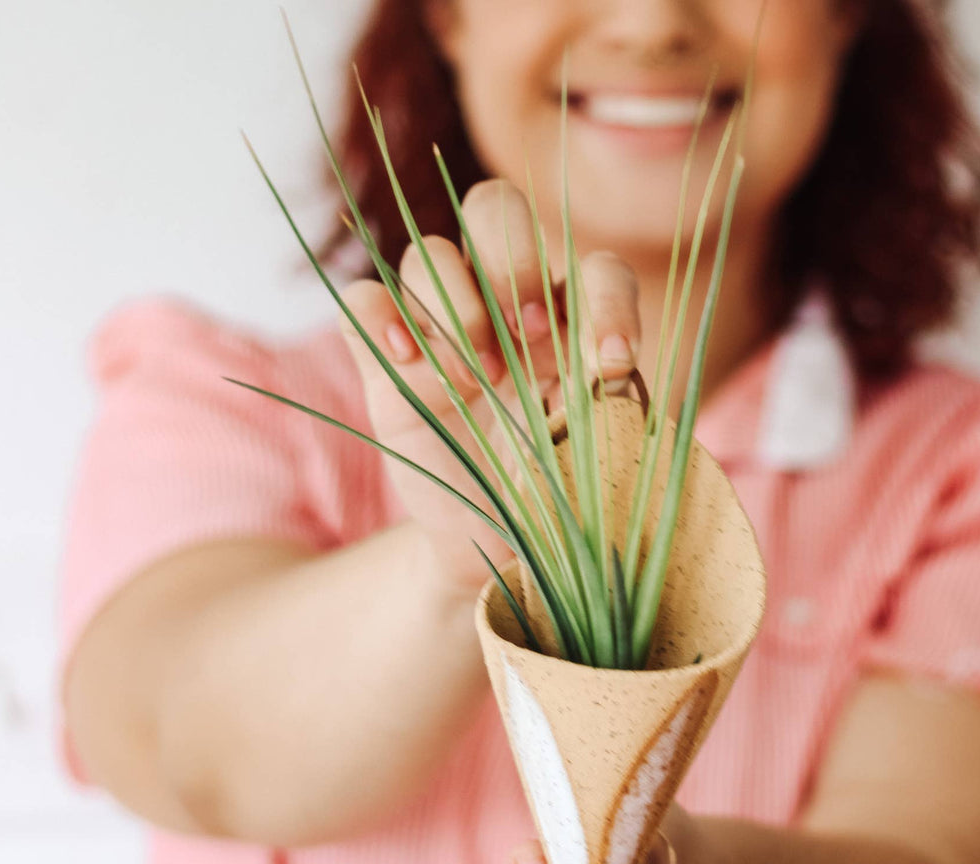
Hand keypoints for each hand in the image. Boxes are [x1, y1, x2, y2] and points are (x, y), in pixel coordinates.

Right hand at [337, 178, 640, 593]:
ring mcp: (440, 324)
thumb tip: (615, 378)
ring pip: (428, 251)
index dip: (608, 299)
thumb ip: (612, 412)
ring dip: (453, 304)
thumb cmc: (554, 491)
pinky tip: (409, 363)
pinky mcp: (387, 356)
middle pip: (496, 211)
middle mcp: (504, 304)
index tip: (610, 361)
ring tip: (471, 376)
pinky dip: (381, 317)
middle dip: (512, 258)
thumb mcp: (595, 457)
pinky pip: (364, 299)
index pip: (597, 268)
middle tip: (525, 333)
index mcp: (570, 320)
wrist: (490, 537)